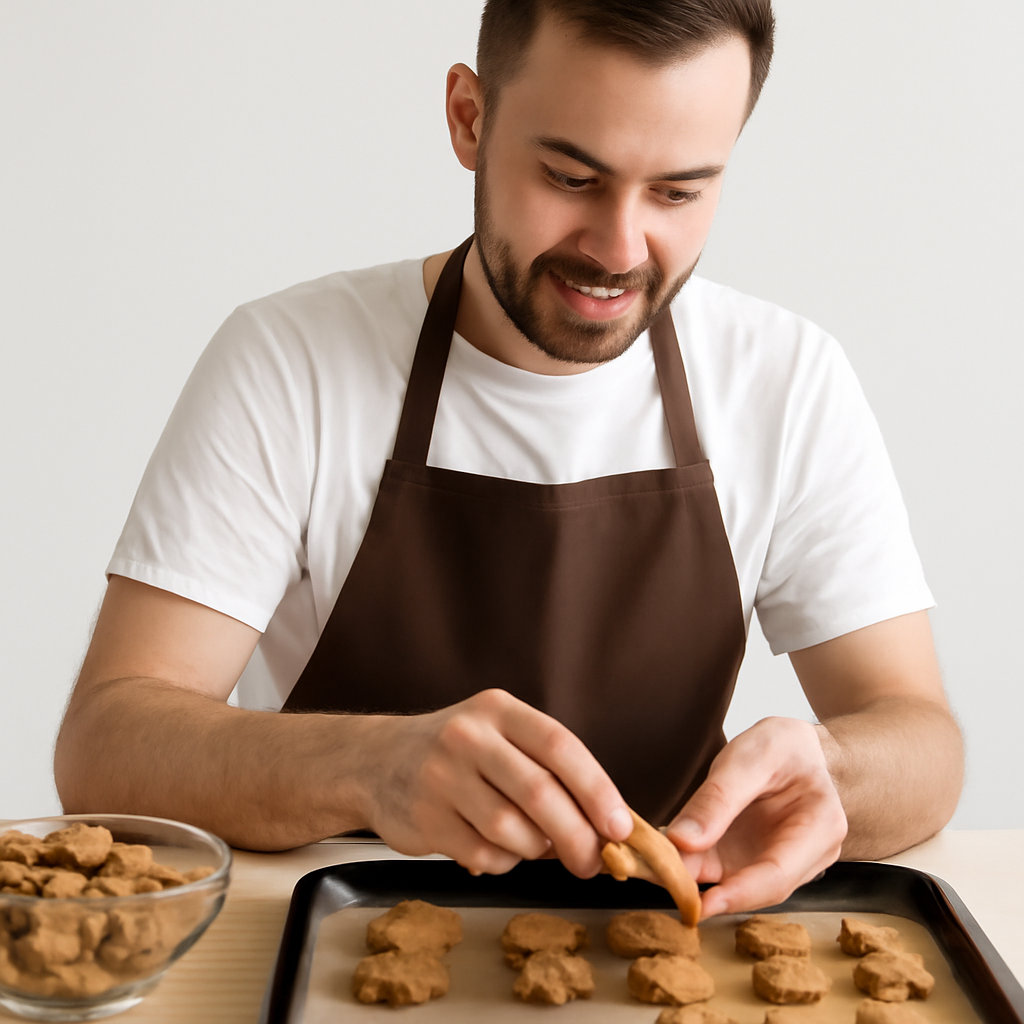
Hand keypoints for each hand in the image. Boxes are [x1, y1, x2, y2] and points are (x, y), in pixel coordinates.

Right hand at [357, 688, 633, 877]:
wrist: (375, 761)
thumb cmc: (457, 753)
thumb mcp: (500, 736)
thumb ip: (548, 769)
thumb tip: (605, 825)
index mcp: (499, 710)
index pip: (561, 746)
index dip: (597, 790)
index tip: (621, 827)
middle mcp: (468, 737)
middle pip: (539, 793)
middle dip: (577, 836)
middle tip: (593, 861)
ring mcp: (442, 777)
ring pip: (511, 830)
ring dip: (535, 850)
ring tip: (537, 847)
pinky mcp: (425, 818)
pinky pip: (482, 854)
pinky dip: (502, 862)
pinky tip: (497, 849)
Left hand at [665, 717, 846, 918]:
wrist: (794, 749)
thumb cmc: (784, 747)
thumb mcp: (752, 757)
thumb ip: (719, 798)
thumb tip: (683, 841)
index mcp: (820, 828)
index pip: (778, 875)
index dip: (738, 894)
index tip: (700, 903)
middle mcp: (803, 856)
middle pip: (754, 887)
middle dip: (706, 891)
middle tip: (659, 881)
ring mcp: (775, 860)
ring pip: (732, 882)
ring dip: (692, 881)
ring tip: (650, 871)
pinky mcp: (750, 859)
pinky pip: (719, 871)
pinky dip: (690, 867)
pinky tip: (660, 860)